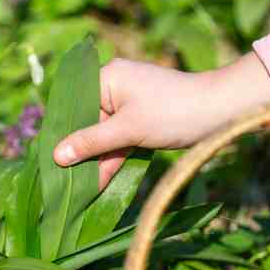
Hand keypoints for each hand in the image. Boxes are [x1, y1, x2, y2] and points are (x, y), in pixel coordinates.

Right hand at [54, 53, 269, 188]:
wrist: (221, 112)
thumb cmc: (173, 113)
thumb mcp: (128, 130)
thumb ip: (92, 143)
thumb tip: (56, 156)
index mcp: (107, 77)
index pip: (74, 107)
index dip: (63, 136)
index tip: (48, 163)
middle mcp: (114, 86)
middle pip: (87, 123)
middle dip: (79, 154)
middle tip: (62, 184)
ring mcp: (129, 104)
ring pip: (103, 135)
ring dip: (96, 161)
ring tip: (78, 192)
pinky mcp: (141, 119)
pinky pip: (119, 140)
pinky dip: (113, 159)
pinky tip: (99, 183)